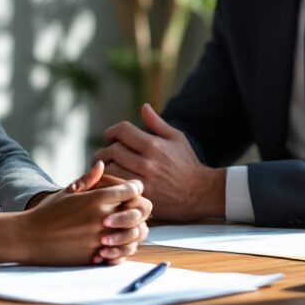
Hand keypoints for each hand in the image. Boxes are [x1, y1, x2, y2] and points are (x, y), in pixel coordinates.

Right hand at [0, 162, 151, 265]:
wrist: (30, 237)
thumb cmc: (47, 212)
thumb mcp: (67, 192)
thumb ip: (88, 179)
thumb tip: (102, 164)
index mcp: (97, 199)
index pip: (133, 189)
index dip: (134, 188)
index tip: (130, 191)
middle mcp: (103, 217)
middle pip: (141, 210)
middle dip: (139, 209)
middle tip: (134, 209)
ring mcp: (102, 238)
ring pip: (137, 233)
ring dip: (134, 230)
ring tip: (127, 228)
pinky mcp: (98, 256)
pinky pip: (123, 253)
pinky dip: (123, 249)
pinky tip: (116, 244)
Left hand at [94, 104, 225, 221]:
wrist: (201, 193)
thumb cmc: (188, 164)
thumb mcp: (177, 139)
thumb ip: (157, 123)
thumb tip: (144, 106)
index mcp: (154, 145)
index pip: (123, 131)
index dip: (111, 132)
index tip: (109, 137)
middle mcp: (148, 162)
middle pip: (113, 150)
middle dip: (105, 150)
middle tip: (104, 154)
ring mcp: (144, 181)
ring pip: (111, 170)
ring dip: (104, 168)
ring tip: (104, 168)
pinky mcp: (142, 197)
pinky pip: (118, 188)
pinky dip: (110, 184)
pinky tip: (110, 182)